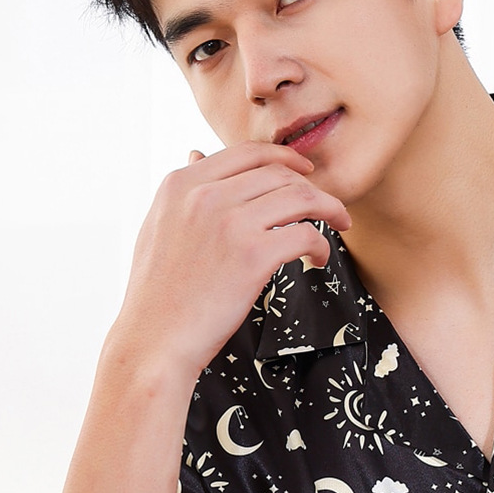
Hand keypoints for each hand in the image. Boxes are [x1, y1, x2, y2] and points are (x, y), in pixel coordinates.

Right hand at [112, 141, 351, 379]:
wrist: (155, 339)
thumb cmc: (158, 294)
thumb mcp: (159, 226)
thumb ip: (184, 193)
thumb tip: (197, 154)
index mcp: (181, 184)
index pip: (246, 153)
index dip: (285, 157)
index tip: (305, 172)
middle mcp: (205, 195)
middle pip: (279, 174)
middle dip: (313, 188)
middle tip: (329, 207)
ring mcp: (230, 223)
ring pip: (300, 198)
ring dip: (329, 209)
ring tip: (338, 225)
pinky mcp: (252, 256)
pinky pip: (305, 235)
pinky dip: (321, 245)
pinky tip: (318, 259)